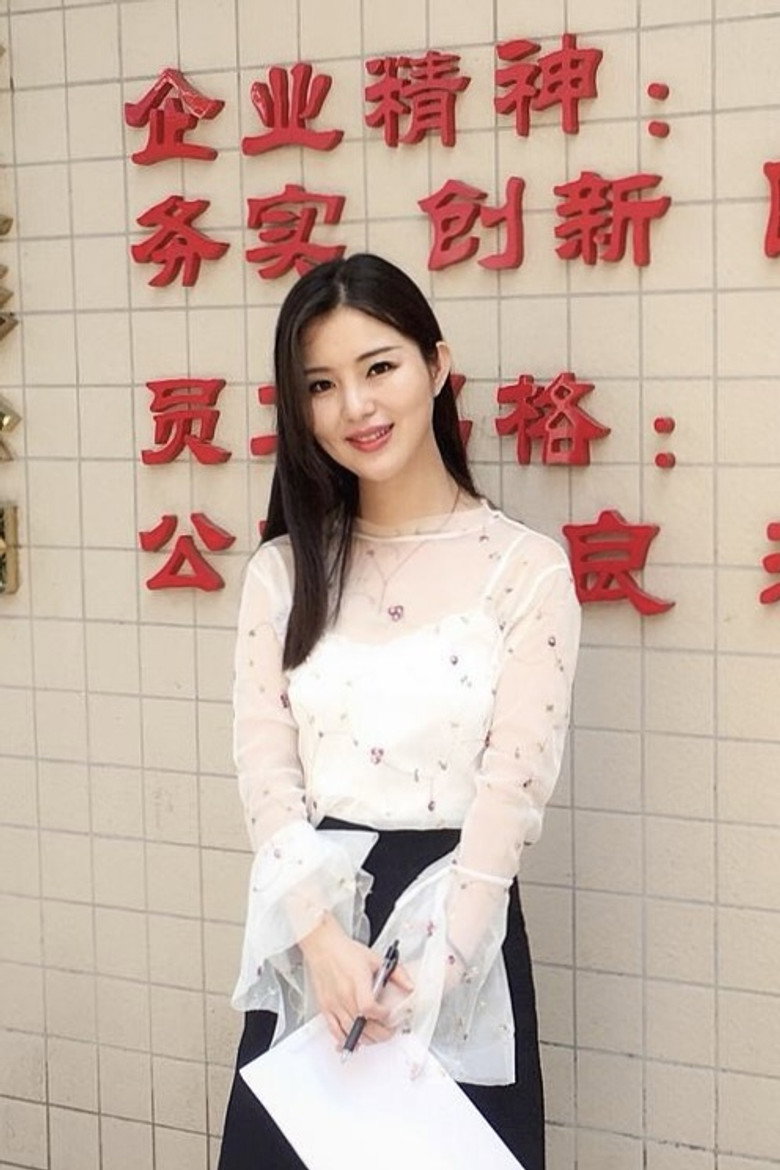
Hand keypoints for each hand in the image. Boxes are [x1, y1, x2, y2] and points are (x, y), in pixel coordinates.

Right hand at [299, 913, 413, 1047]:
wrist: (323, 947)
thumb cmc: (346, 952)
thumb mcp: (376, 959)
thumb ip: (397, 973)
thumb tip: (410, 986)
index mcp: (358, 980)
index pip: (369, 1007)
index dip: (382, 1015)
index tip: (389, 1014)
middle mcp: (344, 994)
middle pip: (362, 1024)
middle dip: (380, 1033)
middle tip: (389, 1031)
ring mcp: (334, 1003)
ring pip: (350, 1031)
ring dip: (366, 1038)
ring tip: (376, 1035)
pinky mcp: (325, 1008)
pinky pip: (334, 1031)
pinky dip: (345, 1039)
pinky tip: (355, 1040)